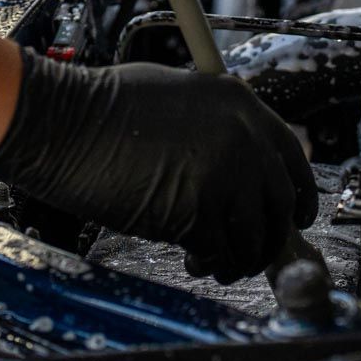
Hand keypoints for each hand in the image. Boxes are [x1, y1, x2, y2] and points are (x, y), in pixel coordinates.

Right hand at [0, 54, 318, 281]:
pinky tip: (193, 260)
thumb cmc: (101, 109)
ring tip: (218, 263)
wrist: (61, 124)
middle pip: (280, 204)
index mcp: (240, 104)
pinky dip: (210, 263)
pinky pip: (219, 251)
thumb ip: (217, 127)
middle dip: (271, 239)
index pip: (294, 159)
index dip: (299, 196)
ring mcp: (222, 175)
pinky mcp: (196, 211)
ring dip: (240, 259)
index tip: (296, 218)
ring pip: (253, 236)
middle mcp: (241, 138)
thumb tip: (242, 165)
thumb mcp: (176, 96)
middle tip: (256, 254)